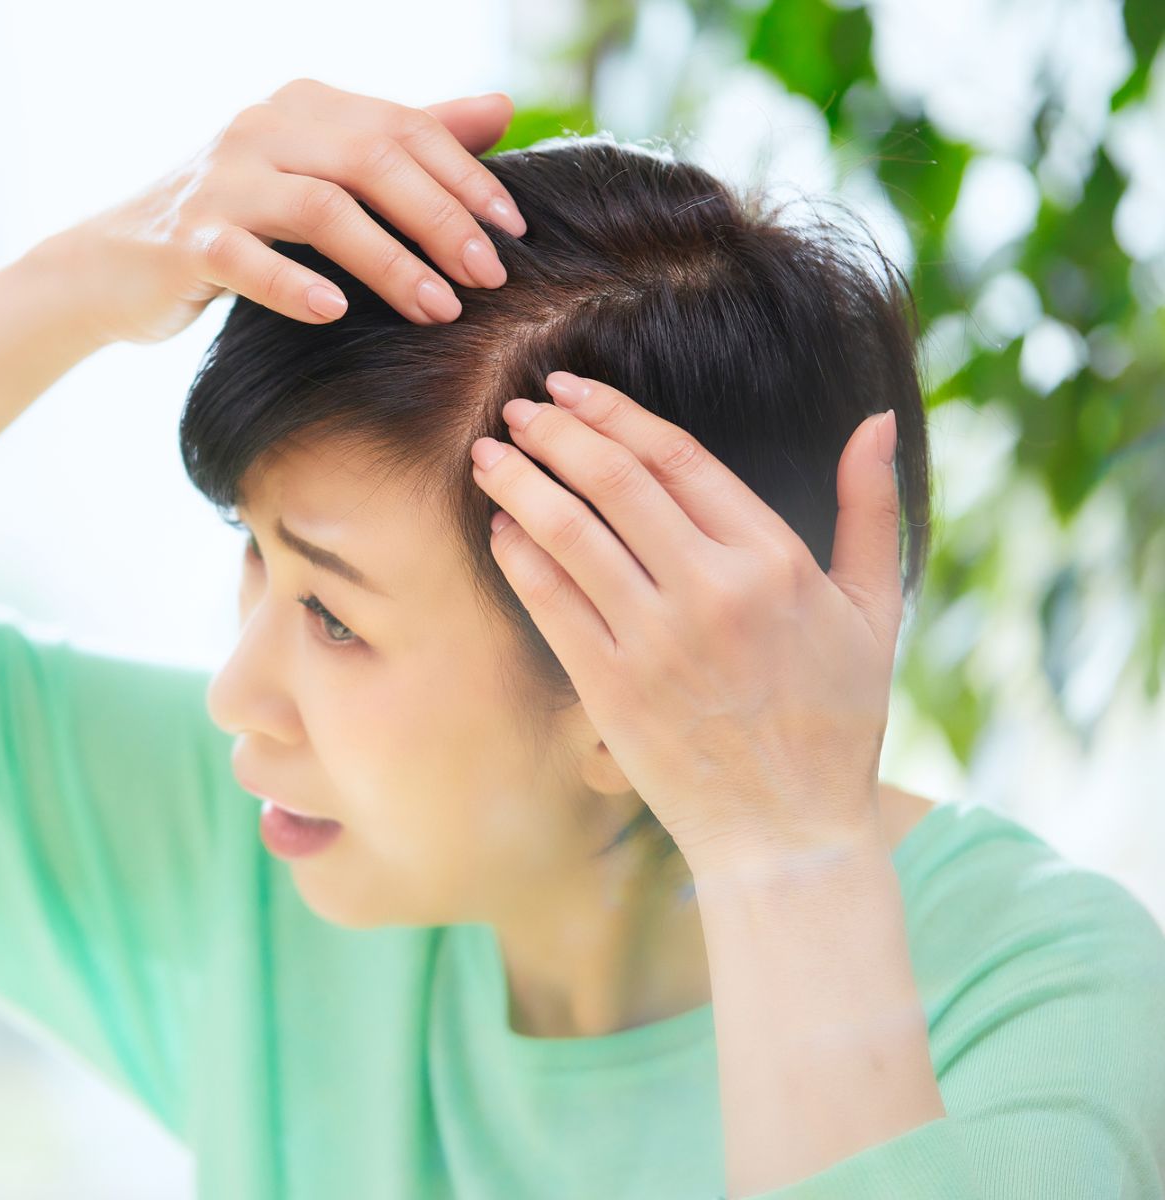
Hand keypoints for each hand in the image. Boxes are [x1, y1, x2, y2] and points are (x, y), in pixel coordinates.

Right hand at [49, 77, 527, 346]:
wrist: (112, 264)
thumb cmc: (233, 221)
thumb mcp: (318, 171)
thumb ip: (404, 141)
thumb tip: (501, 110)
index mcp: (303, 106)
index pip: (403, 127)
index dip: (466, 177)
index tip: (515, 231)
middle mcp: (261, 129)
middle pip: (372, 160)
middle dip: (441, 220)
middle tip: (489, 276)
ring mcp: (219, 183)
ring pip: (322, 208)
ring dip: (390, 261)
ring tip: (438, 308)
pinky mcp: (185, 241)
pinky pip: (247, 259)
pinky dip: (295, 285)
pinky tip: (336, 313)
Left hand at [468, 371, 903, 875]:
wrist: (789, 832)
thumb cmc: (835, 719)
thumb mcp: (874, 609)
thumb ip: (870, 509)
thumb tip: (876, 421)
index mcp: (774, 559)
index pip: (676, 457)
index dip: (615, 413)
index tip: (571, 389)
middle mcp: (712, 590)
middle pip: (613, 481)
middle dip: (556, 433)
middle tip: (517, 408)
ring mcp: (656, 640)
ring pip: (569, 533)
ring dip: (521, 483)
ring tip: (488, 455)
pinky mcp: (612, 688)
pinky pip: (551, 603)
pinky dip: (518, 556)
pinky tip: (500, 529)